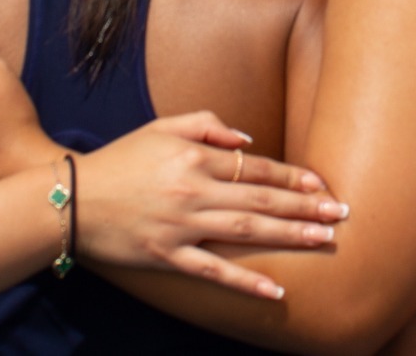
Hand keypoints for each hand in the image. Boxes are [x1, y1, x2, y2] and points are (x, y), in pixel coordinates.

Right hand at [75, 111, 349, 300]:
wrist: (72, 199)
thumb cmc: (121, 160)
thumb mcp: (161, 128)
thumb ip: (207, 125)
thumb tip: (249, 140)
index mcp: (195, 157)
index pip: (258, 166)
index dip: (294, 175)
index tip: (323, 182)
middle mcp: (194, 191)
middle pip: (262, 198)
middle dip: (306, 206)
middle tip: (342, 212)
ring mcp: (182, 226)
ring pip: (247, 231)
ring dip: (290, 235)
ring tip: (325, 240)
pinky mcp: (168, 257)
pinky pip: (214, 272)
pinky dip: (246, 281)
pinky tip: (276, 290)